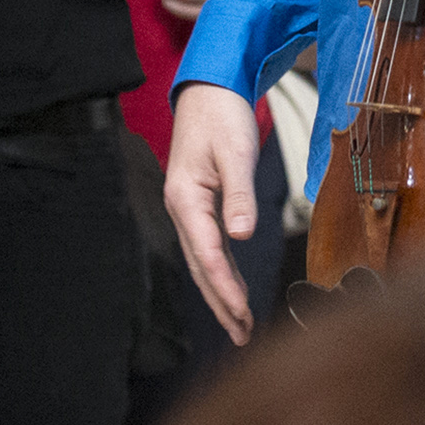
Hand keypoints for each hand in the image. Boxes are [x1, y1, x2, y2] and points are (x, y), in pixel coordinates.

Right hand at [162, 85, 260, 344]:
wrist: (208, 89)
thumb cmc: (221, 115)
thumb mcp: (236, 151)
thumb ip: (239, 194)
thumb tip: (242, 235)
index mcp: (186, 198)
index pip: (207, 254)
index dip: (225, 288)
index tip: (241, 314)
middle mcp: (182, 209)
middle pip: (201, 268)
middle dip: (221, 304)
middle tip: (242, 335)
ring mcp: (188, 209)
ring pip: (204, 262)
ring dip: (221, 293)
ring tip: (240, 324)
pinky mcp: (199, 205)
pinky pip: (209, 248)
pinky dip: (221, 272)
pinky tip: (233, 288)